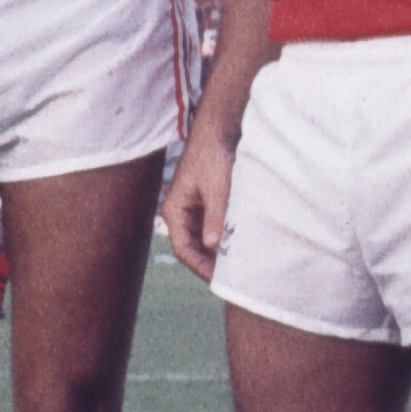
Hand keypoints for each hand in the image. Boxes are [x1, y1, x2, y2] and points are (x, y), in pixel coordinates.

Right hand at [159, 137, 234, 282]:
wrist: (217, 133)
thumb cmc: (212, 157)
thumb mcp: (216, 190)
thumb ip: (214, 218)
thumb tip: (213, 246)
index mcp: (174, 211)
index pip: (182, 249)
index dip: (199, 265)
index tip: (216, 278)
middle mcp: (180, 213)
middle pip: (191, 247)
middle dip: (208, 262)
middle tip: (229, 277)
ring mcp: (192, 210)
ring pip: (202, 239)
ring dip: (216, 250)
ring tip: (235, 264)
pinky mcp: (205, 205)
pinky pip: (211, 227)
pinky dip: (223, 236)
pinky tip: (237, 244)